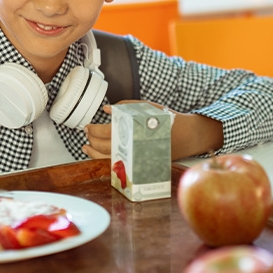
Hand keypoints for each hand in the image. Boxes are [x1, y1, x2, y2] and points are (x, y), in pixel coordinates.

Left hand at [82, 101, 224, 160]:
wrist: (186, 135)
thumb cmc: (166, 120)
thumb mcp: (146, 108)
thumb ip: (125, 107)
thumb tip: (106, 110)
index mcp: (133, 131)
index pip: (106, 133)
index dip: (94, 130)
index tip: (88, 126)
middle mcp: (133, 146)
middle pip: (104, 147)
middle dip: (91, 139)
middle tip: (87, 132)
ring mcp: (135, 158)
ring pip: (108, 160)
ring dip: (93, 153)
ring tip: (86, 147)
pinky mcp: (139, 164)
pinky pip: (117, 165)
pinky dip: (105, 161)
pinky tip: (99, 155)